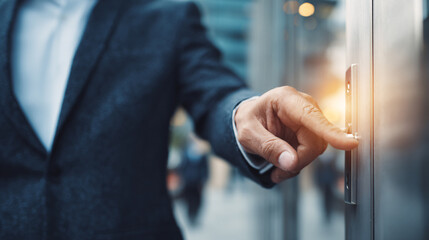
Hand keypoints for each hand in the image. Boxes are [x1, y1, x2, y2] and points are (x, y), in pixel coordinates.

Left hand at [234, 86, 358, 182]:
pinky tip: (283, 165)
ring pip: (316, 150)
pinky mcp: (312, 132)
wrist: (250, 119)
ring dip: (297, 164)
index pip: (311, 117)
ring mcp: (310, 119)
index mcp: (285, 99)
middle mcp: (303, 106)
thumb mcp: (248, 135)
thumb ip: (268, 147)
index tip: (349, 144)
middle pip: (316, 141)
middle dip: (298, 160)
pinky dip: (298, 164)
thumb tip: (291, 162)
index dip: (331, 132)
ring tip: (276, 169)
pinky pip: (312, 153)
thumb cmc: (248, 120)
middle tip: (277, 171)